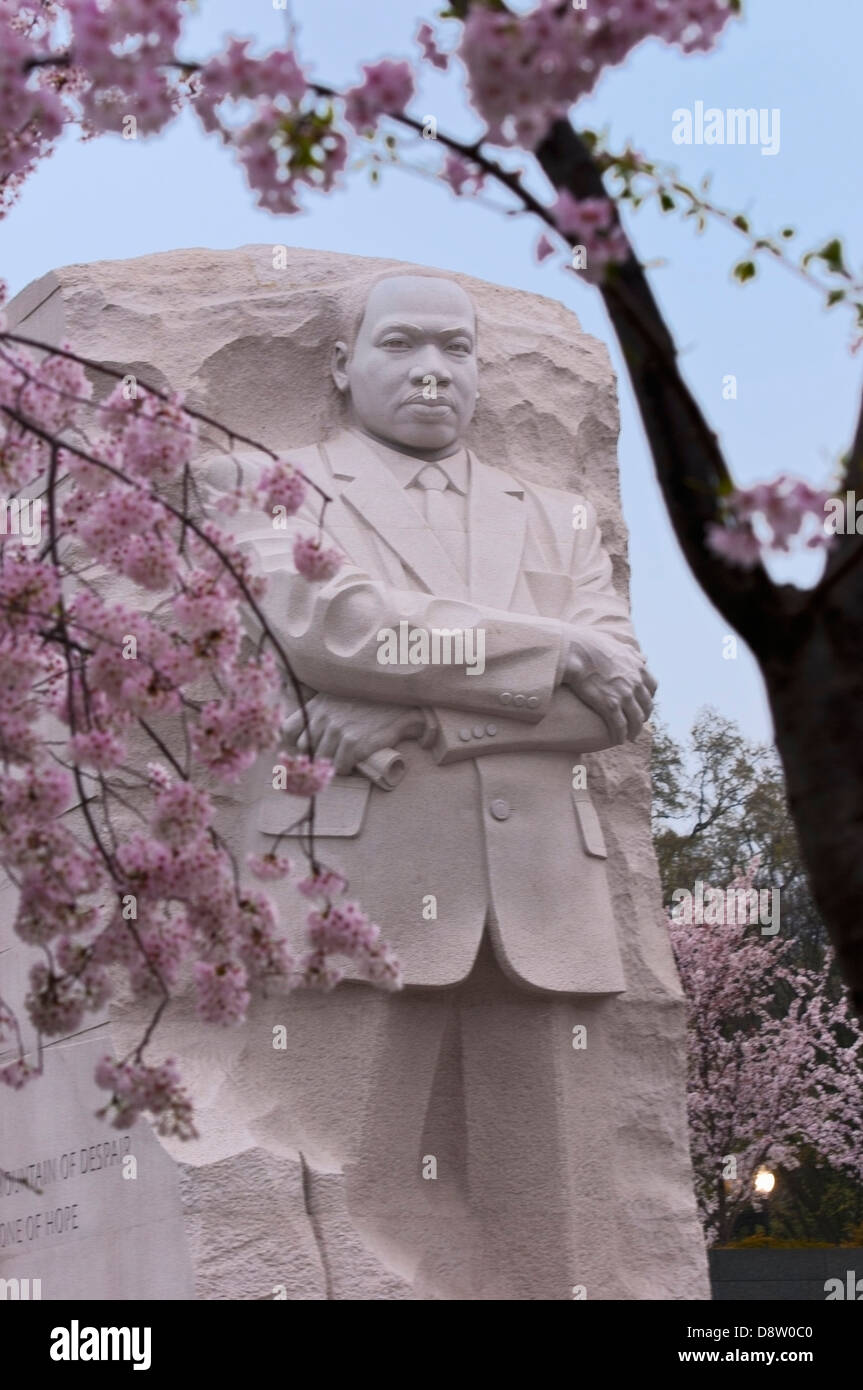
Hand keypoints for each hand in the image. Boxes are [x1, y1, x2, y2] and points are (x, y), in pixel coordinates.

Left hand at [282, 694, 425, 774]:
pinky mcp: (353, 743)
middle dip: (315, 755)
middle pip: (305, 749)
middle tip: (329, 756)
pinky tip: (354, 763)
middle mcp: (323, 718)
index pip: (288, 730)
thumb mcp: (337, 698)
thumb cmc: (369, 702)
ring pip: (321, 760)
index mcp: (316, 706)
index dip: (293, 744)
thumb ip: (320, 712)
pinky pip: (340, 766)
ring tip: (344, 759)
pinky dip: (346, 768)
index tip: (303, 750)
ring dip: (331, 764)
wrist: (399, 705)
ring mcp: (337, 731)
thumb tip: (304, 736)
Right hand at [561, 630, 655, 744]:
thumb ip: (633, 654)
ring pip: (636, 720)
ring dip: (634, 731)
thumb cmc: (592, 645)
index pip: (652, 687)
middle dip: (643, 717)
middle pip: (646, 706)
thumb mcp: (619, 645)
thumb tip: (644, 658)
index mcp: (638, 668)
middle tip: (637, 723)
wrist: (576, 651)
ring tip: (630, 737)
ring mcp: (624, 695)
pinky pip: (620, 726)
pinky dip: (621, 735)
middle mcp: (635, 683)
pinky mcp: (610, 706)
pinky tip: (618, 740)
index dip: (648, 698)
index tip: (642, 704)